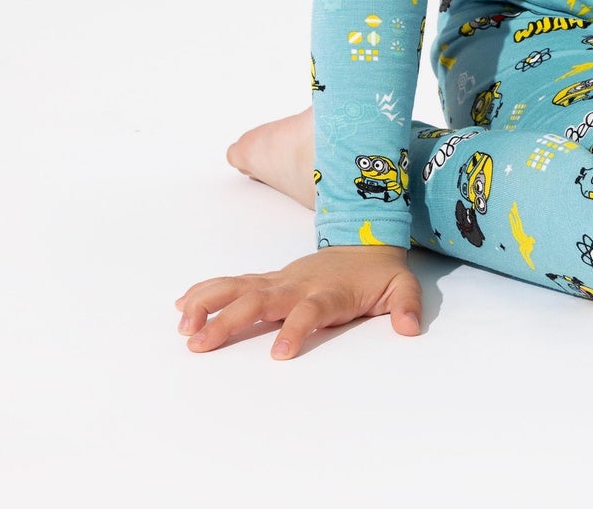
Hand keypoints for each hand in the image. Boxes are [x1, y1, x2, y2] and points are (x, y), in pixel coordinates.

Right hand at [174, 244, 422, 360]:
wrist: (368, 238)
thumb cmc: (380, 271)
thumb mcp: (403, 287)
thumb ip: (406, 306)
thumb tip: (410, 328)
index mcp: (329, 291)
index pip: (310, 310)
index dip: (296, 329)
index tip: (279, 354)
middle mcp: (299, 283)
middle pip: (261, 299)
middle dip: (231, 320)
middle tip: (200, 343)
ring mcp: (281, 279)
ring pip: (240, 287)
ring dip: (210, 303)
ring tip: (183, 326)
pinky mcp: (270, 279)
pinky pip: (235, 283)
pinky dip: (208, 292)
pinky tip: (182, 306)